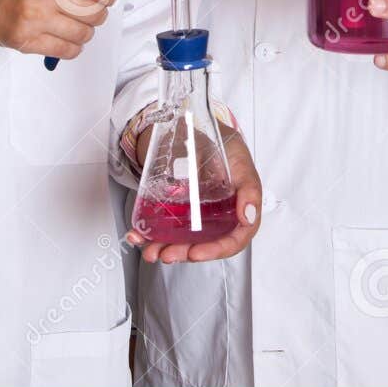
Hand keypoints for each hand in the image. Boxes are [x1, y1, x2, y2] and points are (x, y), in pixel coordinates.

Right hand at [0, 0, 117, 59]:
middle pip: (95, 12)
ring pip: (84, 34)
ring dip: (85, 30)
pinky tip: (63, 35)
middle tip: (89, 8)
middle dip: (97, 12)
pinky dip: (72, 46)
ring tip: (72, 21)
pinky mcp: (26, 40)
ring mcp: (33, 18)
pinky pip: (67, 51)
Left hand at [128, 125, 261, 264]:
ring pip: (181, 241)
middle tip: (167, 254)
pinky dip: (148, 234)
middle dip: (183, 253)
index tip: (196, 253)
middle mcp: (216, 220)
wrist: (199, 132)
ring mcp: (194, 217)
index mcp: (237, 213)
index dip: (215, 251)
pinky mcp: (175, 211)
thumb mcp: (241, 163)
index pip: (232, 241)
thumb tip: (249, 218)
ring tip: (150, 251)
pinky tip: (137, 235)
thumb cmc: (226, 148)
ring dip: (164, 249)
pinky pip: (162, 227)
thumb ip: (250, 190)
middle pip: (203, 245)